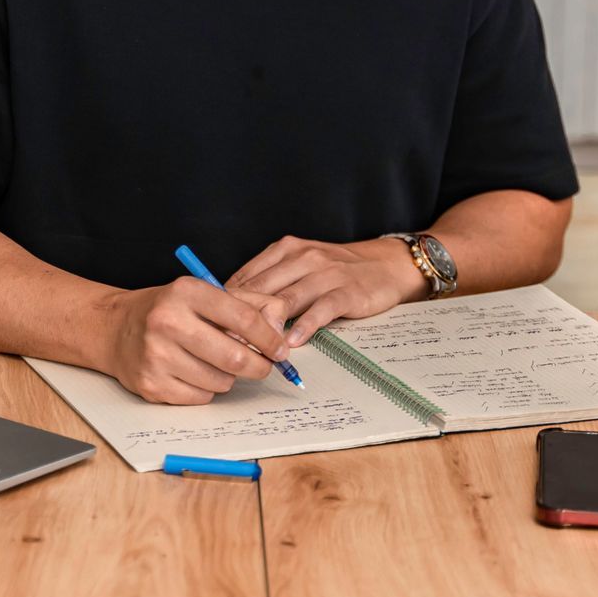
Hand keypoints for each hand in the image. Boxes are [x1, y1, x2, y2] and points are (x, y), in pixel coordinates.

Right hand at [101, 278, 290, 404]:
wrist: (114, 329)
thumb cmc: (167, 310)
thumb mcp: (205, 293)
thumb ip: (248, 304)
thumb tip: (280, 330)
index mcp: (187, 292)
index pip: (244, 318)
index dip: (270, 338)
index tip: (280, 350)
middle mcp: (168, 321)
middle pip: (235, 356)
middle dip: (258, 366)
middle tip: (263, 366)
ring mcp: (156, 355)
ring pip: (220, 381)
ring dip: (228, 377)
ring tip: (215, 362)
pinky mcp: (151, 384)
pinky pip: (201, 398)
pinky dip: (206, 390)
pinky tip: (194, 373)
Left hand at [226, 236, 428, 346]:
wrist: (386, 264)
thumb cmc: (338, 269)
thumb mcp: (301, 264)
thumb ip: (272, 280)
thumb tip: (233, 306)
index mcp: (286, 249)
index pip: (248, 275)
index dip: (226, 301)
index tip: (211, 323)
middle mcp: (303, 257)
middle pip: (262, 288)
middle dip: (239, 316)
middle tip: (220, 341)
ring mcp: (325, 274)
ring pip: (286, 300)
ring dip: (266, 325)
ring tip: (249, 347)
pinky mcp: (346, 292)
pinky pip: (320, 310)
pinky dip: (303, 327)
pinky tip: (291, 343)